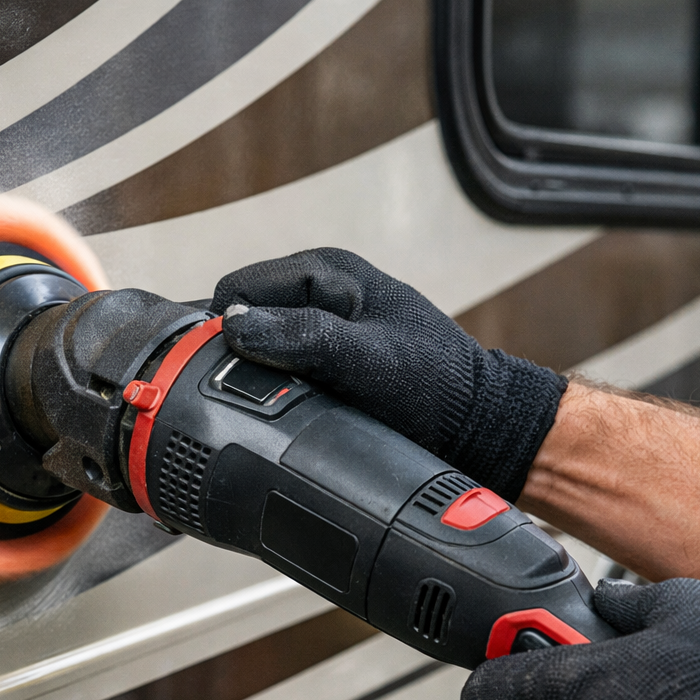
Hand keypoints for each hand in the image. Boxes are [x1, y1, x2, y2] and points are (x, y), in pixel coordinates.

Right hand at [211, 248, 565, 500]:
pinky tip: (284, 405)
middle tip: (255, 392)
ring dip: (255, 371)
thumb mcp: (369, 361)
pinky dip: (272, 383)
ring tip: (275, 401)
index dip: (223, 328)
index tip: (227, 371)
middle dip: (238, 352)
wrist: (476, 428)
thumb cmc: (438, 389)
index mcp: (328, 272)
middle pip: (242, 314)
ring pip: (257, 342)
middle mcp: (321, 292)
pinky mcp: (327, 356)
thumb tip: (235, 324)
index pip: (239, 287)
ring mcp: (323, 325)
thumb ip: (303, 337)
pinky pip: (278, 364)